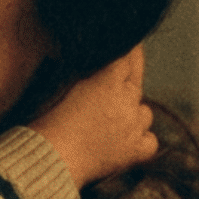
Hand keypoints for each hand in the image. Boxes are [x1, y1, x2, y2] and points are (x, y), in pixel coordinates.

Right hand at [30, 45, 157, 185]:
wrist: (51, 157)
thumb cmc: (48, 120)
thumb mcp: (62, 83)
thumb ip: (86, 71)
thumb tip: (96, 60)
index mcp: (108, 81)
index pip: (127, 57)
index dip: (129, 49)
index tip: (130, 41)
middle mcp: (127, 101)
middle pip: (136, 83)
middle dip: (126, 80)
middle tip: (114, 82)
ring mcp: (134, 127)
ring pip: (145, 112)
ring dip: (133, 111)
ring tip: (114, 118)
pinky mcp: (136, 150)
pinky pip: (150, 140)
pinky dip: (141, 138)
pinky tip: (129, 139)